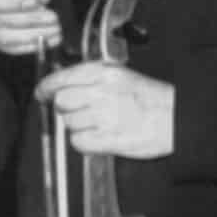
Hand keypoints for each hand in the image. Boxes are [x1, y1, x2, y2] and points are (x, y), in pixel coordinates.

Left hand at [38, 61, 174, 158]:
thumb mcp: (119, 76)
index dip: (46, 88)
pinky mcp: (109, 139)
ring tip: (99, 124)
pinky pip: (79, 142)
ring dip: (79, 126)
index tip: (41, 94)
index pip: (60, 79)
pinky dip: (84, 142)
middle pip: (61, 102)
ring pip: (69, 124)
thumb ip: (89, 78)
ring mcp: (104, 116)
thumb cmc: (149, 98)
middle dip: (66, 109)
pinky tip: (99, 137)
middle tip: (80, 112)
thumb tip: (60, 84)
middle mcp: (101, 92)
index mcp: (103, 73)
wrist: (175, 118)